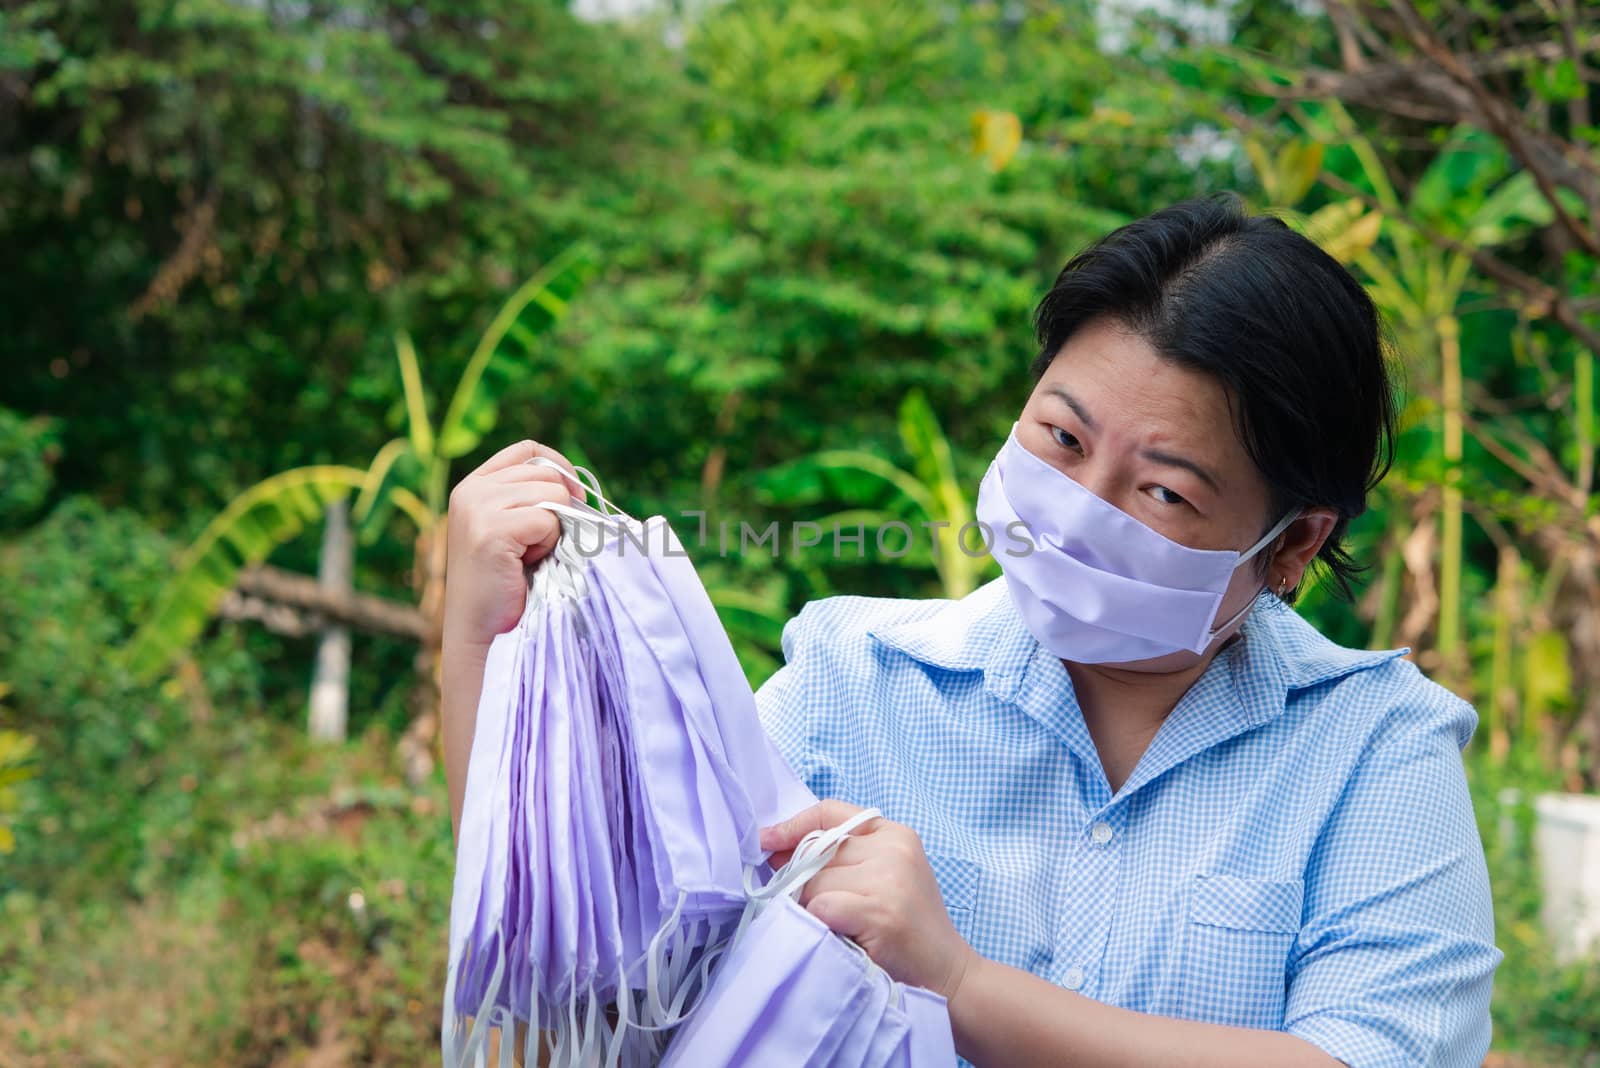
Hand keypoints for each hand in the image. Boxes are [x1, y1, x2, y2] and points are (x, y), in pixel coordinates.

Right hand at [441, 438, 578, 651]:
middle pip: (546, 473)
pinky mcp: (490, 530)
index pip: (528, 450)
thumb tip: (579, 486)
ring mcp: (477, 507)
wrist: (483, 631)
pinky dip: (548, 544)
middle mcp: (471, 490)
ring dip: (553, 528)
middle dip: (558, 508)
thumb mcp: (515, 529)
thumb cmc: (508, 585)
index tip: (572, 497)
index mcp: (474, 484)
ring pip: (552, 494)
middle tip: (538, 545)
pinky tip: (525, 564)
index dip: (558, 467)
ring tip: (528, 555)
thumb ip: (533, 499)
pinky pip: (548, 520)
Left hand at [760, 799, 978, 1004]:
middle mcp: (894, 849)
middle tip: (820, 910)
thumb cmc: (906, 929)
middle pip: (816, 852)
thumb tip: (778, 852)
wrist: (948, 975)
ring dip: (812, 909)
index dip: (792, 825)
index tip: (765, 840)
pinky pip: (820, 907)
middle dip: (803, 881)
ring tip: (839, 927)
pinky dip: (819, 925)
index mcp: (895, 834)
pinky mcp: (879, 911)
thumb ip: (841, 858)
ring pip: (814, 882)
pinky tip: (841, 937)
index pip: (830, 812)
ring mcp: (888, 879)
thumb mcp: (883, 878)